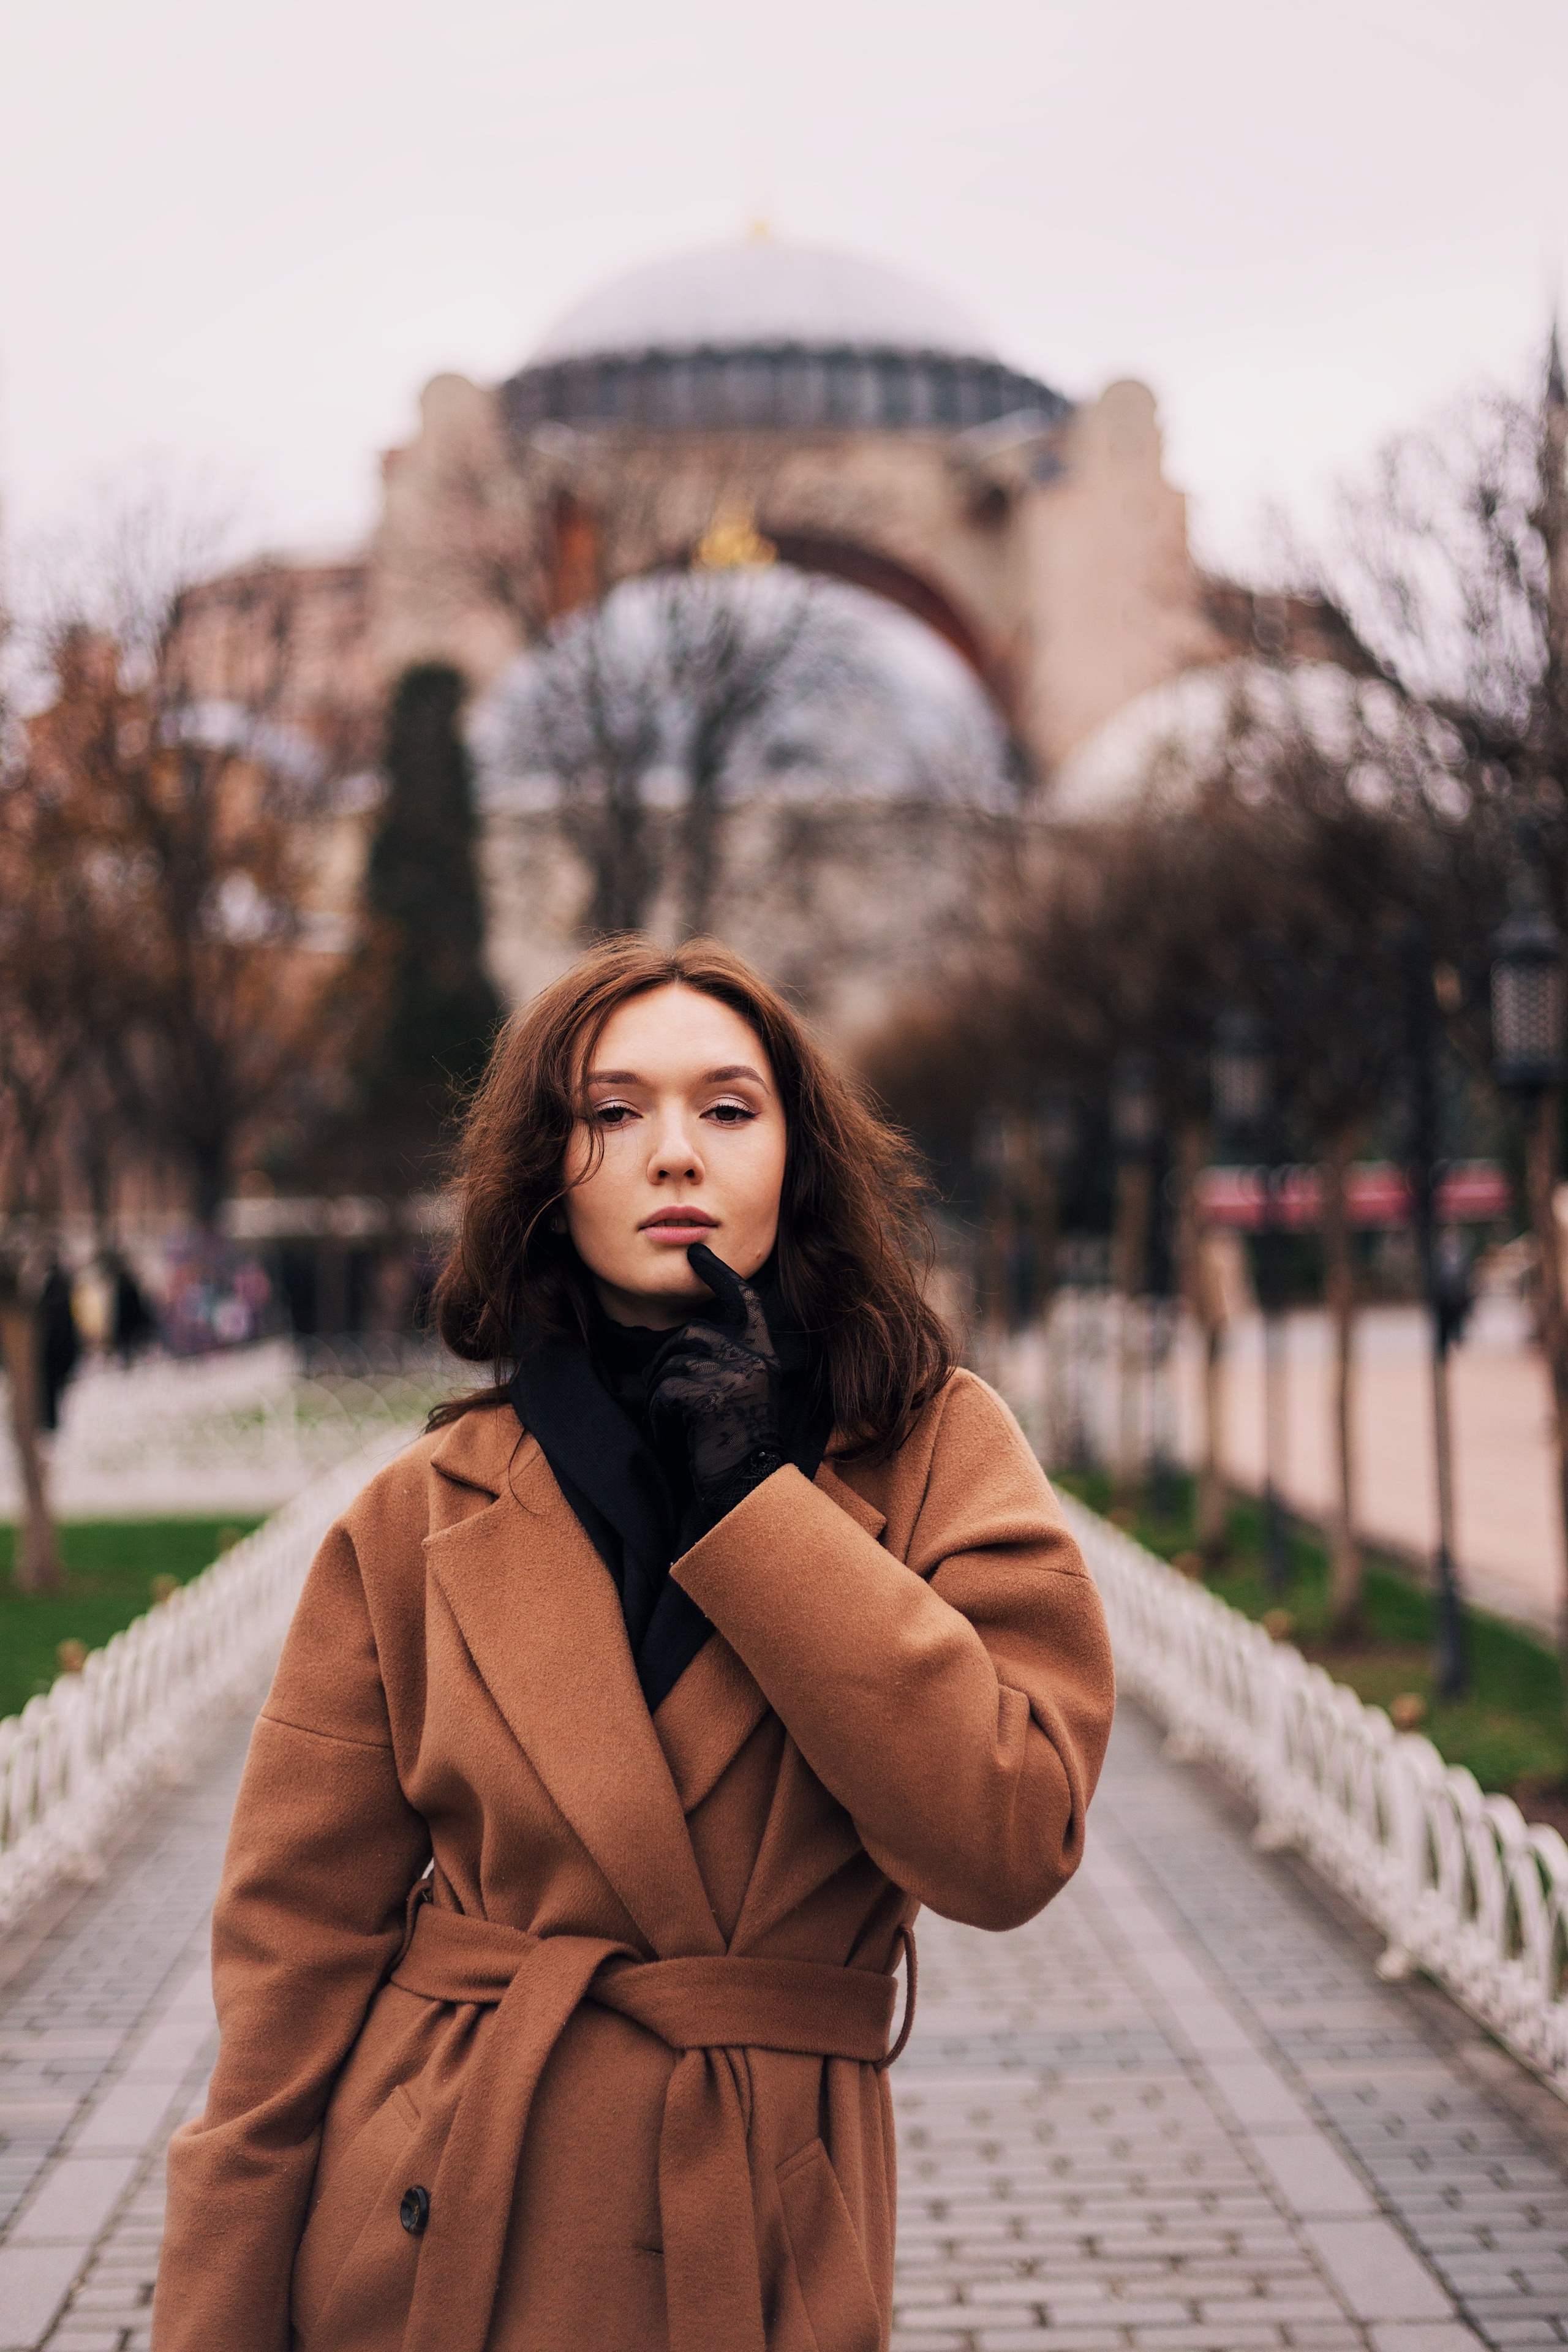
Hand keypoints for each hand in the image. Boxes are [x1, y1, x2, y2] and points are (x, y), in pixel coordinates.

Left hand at [648, 1244, 782, 1499]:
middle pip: (691, 1334)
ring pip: (673, 1362)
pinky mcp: (711, 1398)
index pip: (743, 1302)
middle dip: (669, 1364)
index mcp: (762, 1355)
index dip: (719, 1275)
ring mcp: (735, 1376)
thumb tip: (683, 1339)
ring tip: (677, 1425)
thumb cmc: (737, 1443)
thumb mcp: (741, 1392)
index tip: (697, 1255)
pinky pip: (665, 1390)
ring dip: (662, 1394)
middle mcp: (754, 1359)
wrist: (747, 1488)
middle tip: (672, 1404)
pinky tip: (672, 1436)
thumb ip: (725, 1361)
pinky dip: (658, 1414)